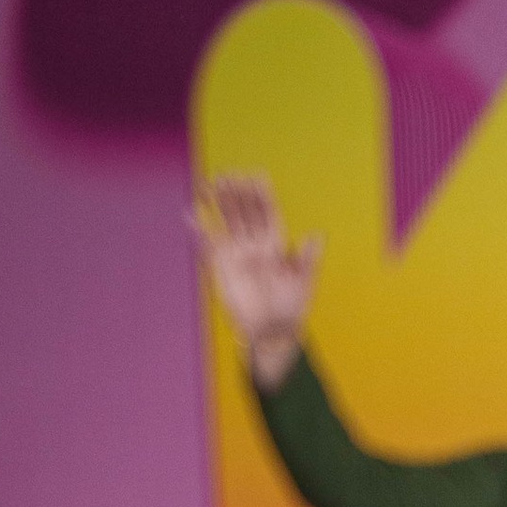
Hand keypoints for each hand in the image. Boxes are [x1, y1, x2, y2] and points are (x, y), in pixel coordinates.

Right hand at [192, 172, 319, 390]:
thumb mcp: (302, 285)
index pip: (267, 212)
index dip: (262, 195)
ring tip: (208, 182)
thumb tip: (316, 236)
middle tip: (228, 173)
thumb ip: (307, 261)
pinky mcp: (221, 264)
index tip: (256, 175)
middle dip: (237, 192)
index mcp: (275, 244)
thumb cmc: (290, 311)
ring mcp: (237, 251)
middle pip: (244, 210)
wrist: (269, 333)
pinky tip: (190, 212)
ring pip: (226, 220)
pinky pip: (208, 242)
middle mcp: (255, 243)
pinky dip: (199, 228)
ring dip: (218, 202)